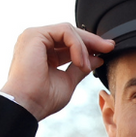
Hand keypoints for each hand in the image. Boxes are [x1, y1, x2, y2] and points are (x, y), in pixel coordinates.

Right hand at [0, 23, 114, 120]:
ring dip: (84, 47)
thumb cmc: (42, 99)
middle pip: (69, 33)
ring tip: (87, 66)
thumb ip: (80, 68)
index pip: (68, 41)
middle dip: (92, 41)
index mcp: (42, 51)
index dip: (88, 45)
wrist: (26, 106)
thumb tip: (97, 59)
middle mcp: (36, 41)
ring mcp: (34, 36)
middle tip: (109, 47)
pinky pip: (65, 32)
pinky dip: (77, 46)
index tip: (107, 51)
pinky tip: (80, 62)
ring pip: (69, 31)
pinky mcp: (35, 35)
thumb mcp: (67, 81)